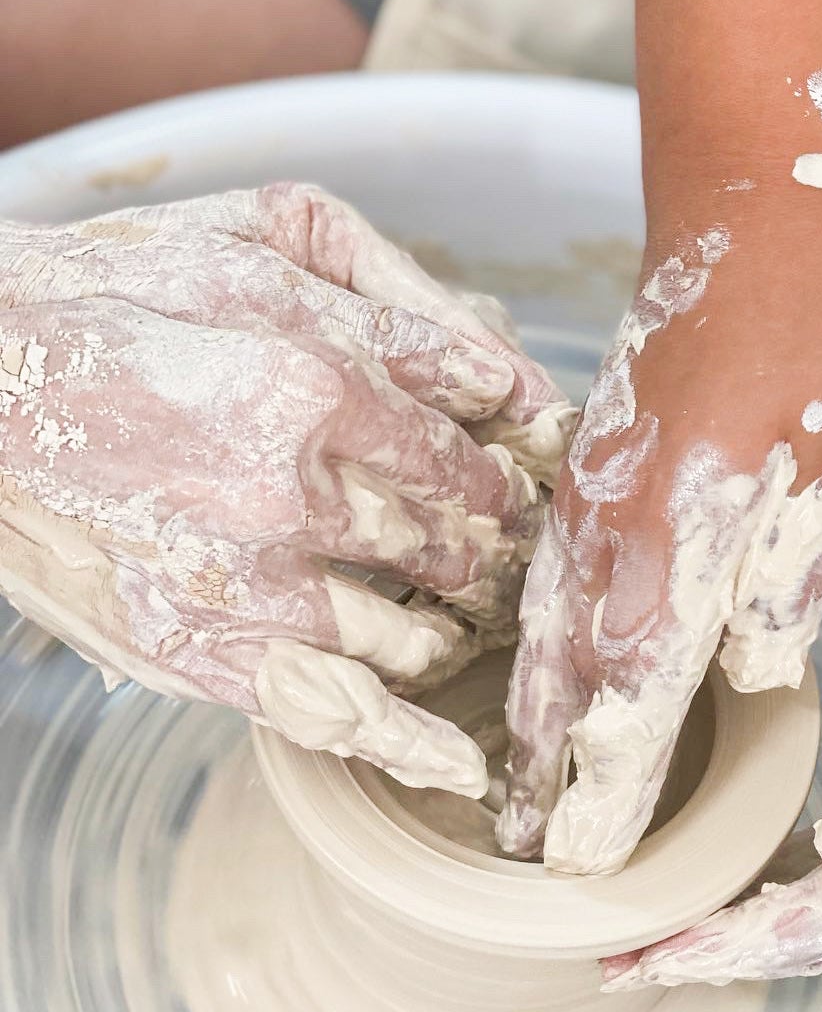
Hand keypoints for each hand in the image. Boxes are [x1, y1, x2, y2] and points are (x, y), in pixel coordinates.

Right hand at [0, 184, 575, 793]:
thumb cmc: (117, 293)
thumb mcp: (260, 244)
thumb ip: (398, 305)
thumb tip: (510, 381)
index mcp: (313, 383)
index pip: (468, 461)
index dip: (508, 479)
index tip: (515, 486)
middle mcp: (286, 493)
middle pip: (453, 549)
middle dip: (495, 554)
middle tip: (505, 551)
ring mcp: (241, 583)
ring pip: (411, 636)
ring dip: (455, 628)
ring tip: (459, 610)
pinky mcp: (194, 651)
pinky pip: (329, 714)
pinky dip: (409, 744)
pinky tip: (462, 767)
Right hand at [497, 219, 821, 873]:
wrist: (754, 207)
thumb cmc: (816, 324)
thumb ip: (789, 571)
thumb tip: (750, 666)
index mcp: (675, 529)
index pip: (633, 692)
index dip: (613, 783)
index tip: (590, 860)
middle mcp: (612, 516)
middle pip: (568, 669)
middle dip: (550, 763)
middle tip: (530, 849)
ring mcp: (593, 482)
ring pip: (544, 618)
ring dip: (532, 703)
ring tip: (518, 774)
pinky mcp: (598, 453)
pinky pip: (549, 566)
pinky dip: (538, 630)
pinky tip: (545, 653)